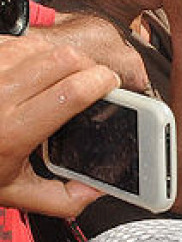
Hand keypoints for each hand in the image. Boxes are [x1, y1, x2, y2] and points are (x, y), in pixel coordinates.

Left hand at [0, 37, 118, 214]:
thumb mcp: (16, 192)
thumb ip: (62, 198)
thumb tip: (98, 188)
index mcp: (13, 133)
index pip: (72, 92)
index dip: (101, 82)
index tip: (111, 84)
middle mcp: (0, 97)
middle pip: (65, 61)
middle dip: (90, 67)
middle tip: (95, 80)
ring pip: (45, 48)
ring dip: (64, 59)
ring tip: (65, 76)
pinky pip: (22, 43)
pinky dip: (38, 52)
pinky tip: (37, 69)